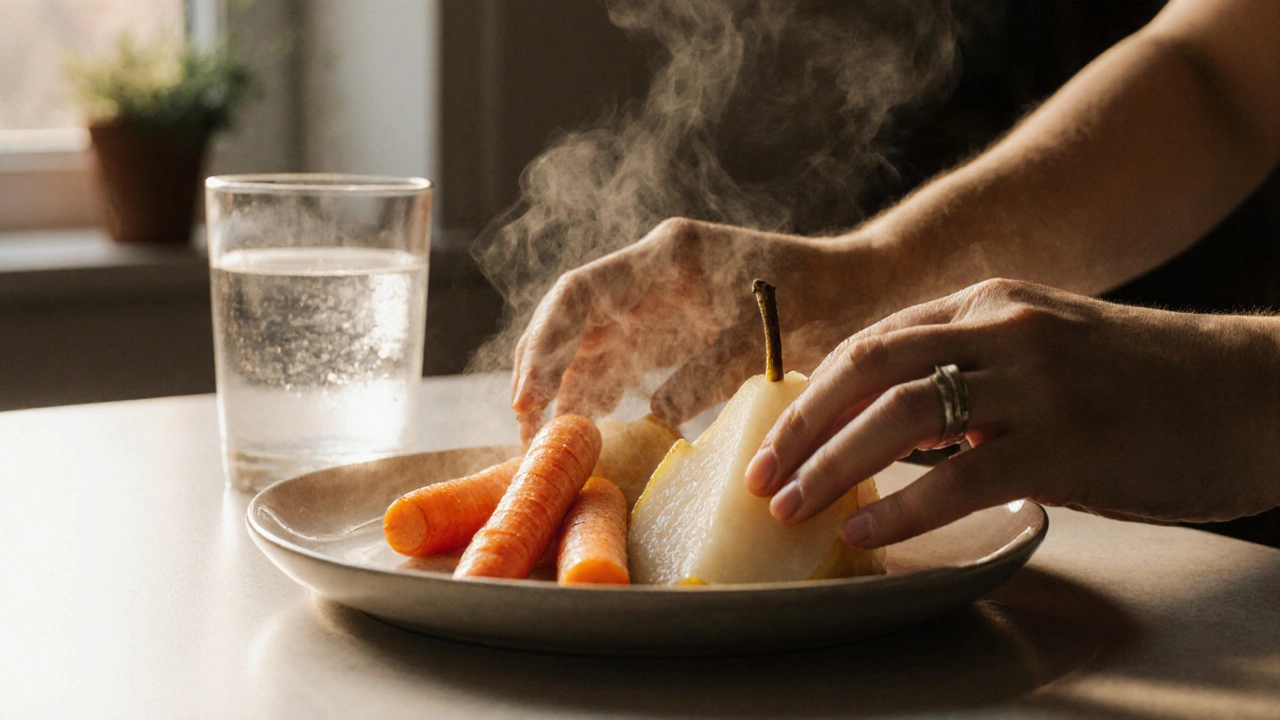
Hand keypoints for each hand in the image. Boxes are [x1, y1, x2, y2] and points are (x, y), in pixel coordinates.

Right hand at [511, 217, 892, 443]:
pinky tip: (590, 426)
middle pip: (572, 320)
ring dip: (567, 388)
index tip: (528, 398)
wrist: (855, 290)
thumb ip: (705, 373)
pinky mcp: (671, 327)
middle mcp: (650, 272)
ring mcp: (658, 299)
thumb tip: (654, 416)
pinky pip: (621, 359)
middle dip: (542, 372)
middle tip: (527, 432)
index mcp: (667, 257)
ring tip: (549, 442)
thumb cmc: (815, 301)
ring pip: (590, 343)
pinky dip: (602, 392)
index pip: (580, 295)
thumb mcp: (760, 339)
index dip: (545, 346)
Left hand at [744, 279, 1279, 546]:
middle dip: (799, 426)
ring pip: (898, 418)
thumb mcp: (1045, 348)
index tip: (773, 434)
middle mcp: (1001, 328)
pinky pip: (959, 477)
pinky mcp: (1068, 441)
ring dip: (830, 467)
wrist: (1253, 391)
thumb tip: (892, 424)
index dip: (811, 391)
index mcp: (989, 304)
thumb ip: (971, 370)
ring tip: (791, 508)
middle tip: (758, 474)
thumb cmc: (1144, 380)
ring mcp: (1035, 381)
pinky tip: (864, 534)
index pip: (872, 342)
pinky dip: (900, 510)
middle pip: (865, 369)